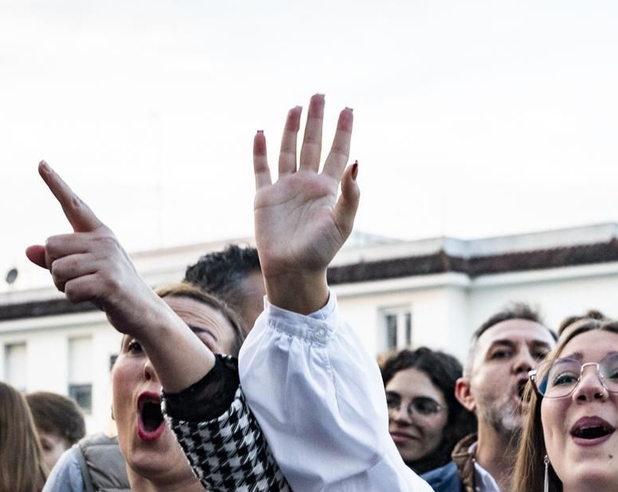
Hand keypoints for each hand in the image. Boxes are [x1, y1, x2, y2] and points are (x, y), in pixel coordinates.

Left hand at [23, 162, 174, 341]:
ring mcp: (107, 261)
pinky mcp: (109, 282)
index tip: (41, 163)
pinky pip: (70, 288)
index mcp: (98, 234)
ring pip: (57, 269)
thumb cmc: (110, 290)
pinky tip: (92, 299)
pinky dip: (73, 298)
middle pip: (52, 245)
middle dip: (54, 268)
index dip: (55, 184)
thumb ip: (56, 259)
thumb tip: (28, 250)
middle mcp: (103, 242)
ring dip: (62, 285)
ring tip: (85, 289)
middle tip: (76, 279)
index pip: (73, 205)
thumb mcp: (82, 271)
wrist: (144, 313)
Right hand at [252, 95, 358, 312]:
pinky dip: (260, 151)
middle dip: (316, 120)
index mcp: (329, 189)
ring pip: (289, 151)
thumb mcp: (341, 222)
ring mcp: (286, 188)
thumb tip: (357, 160)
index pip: (338, 152)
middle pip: (313, 144)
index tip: (347, 108)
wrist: (293, 270)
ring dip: (291, 129)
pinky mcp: (265, 197)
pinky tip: (262, 132)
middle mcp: (308, 184)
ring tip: (295, 107)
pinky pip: (262, 169)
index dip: (343, 131)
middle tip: (319, 94)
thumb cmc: (321, 251)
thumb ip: (351, 193)